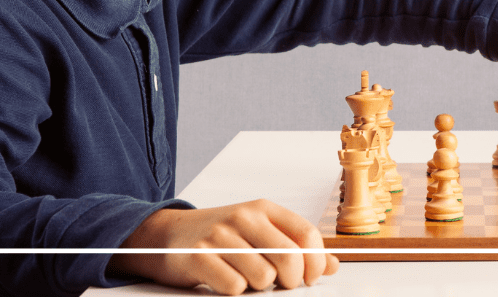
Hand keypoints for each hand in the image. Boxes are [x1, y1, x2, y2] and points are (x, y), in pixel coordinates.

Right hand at [107, 199, 338, 293]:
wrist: (165, 234)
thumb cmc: (218, 235)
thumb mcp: (259, 231)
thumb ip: (295, 245)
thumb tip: (332, 265)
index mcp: (263, 208)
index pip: (306, 234)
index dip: (316, 263)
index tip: (311, 277)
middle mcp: (243, 217)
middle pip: (289, 258)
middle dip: (291, 281)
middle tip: (282, 285)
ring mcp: (219, 236)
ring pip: (263, 277)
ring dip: (259, 288)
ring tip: (247, 279)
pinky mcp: (198, 257)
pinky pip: (234, 287)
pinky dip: (234, 291)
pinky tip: (225, 280)